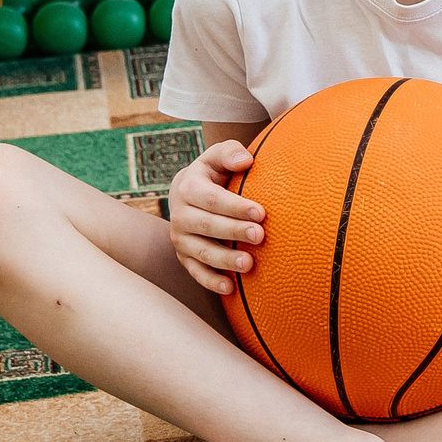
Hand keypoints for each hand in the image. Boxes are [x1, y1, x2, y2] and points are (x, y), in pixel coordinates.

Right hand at [169, 139, 264, 295]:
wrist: (190, 191)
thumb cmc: (214, 172)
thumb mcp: (218, 156)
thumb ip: (230, 152)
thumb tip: (246, 160)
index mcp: (188, 188)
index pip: (212, 199)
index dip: (236, 207)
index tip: (261, 213)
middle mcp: (180, 215)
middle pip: (207, 226)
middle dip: (234, 231)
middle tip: (260, 235)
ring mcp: (181, 238)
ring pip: (201, 252)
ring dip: (225, 260)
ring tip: (249, 265)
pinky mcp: (184, 257)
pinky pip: (196, 272)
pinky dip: (211, 281)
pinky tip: (231, 289)